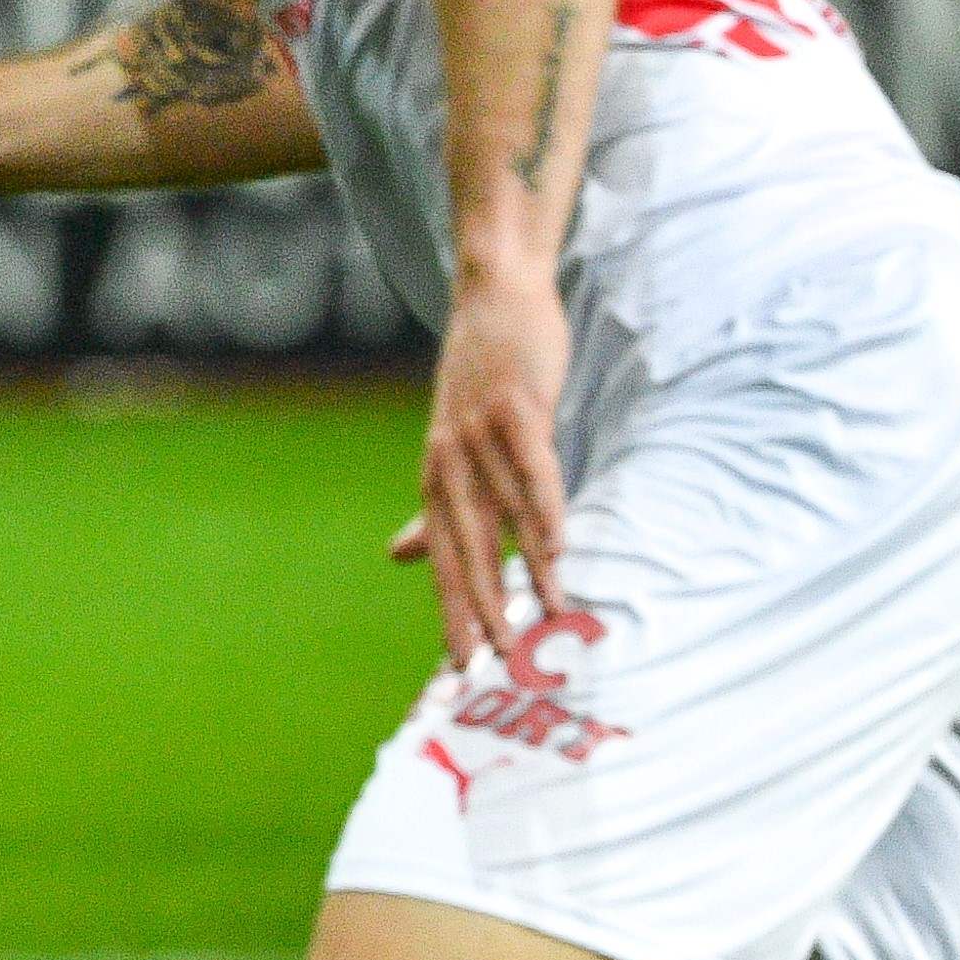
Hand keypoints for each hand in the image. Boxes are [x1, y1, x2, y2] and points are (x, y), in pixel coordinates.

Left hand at [415, 258, 574, 666]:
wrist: (495, 295)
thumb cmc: (483, 376)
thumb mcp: (454, 445)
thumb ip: (436, 507)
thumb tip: (399, 559)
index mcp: (436, 475)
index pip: (441, 557)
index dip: (452, 610)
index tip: (463, 663)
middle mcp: (450, 461)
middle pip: (466, 546)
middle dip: (482, 604)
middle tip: (499, 656)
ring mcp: (481, 434)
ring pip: (505, 514)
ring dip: (528, 566)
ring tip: (549, 611)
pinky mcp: (514, 408)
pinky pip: (533, 467)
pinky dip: (546, 507)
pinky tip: (560, 543)